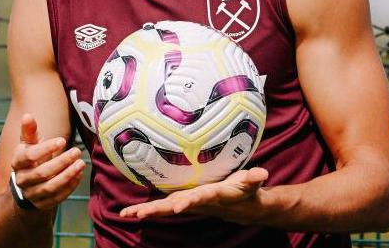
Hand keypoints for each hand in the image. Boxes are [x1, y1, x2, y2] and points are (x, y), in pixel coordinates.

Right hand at [10, 113, 85, 209]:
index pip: (29, 156)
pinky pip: (57, 197)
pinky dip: (70, 187)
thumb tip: (27, 116)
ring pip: (50, 187)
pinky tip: (79, 175)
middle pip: (42, 172)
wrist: (27, 185)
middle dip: (61, 162)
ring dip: (68, 175)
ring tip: (81, 163)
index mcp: (17, 162)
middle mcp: (22, 180)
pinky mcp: (43, 204)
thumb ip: (29, 131)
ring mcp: (32, 194)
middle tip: (77, 151)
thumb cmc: (31, 158)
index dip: (46, 148)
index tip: (62, 140)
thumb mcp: (28, 144)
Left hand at [119, 167, 268, 222]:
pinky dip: (146, 209)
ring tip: (126, 214)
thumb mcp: (251, 184)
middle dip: (157, 211)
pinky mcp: (181, 203)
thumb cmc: (245, 191)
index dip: (188, 202)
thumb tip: (261, 173)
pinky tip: (128, 212)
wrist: (241, 208)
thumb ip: (253, 179)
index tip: (177, 208)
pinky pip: (161, 206)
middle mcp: (196, 202)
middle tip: (139, 215)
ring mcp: (187, 204)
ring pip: (163, 208)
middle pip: (174, 207)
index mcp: (212, 196)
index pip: (199, 198)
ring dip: (145, 211)